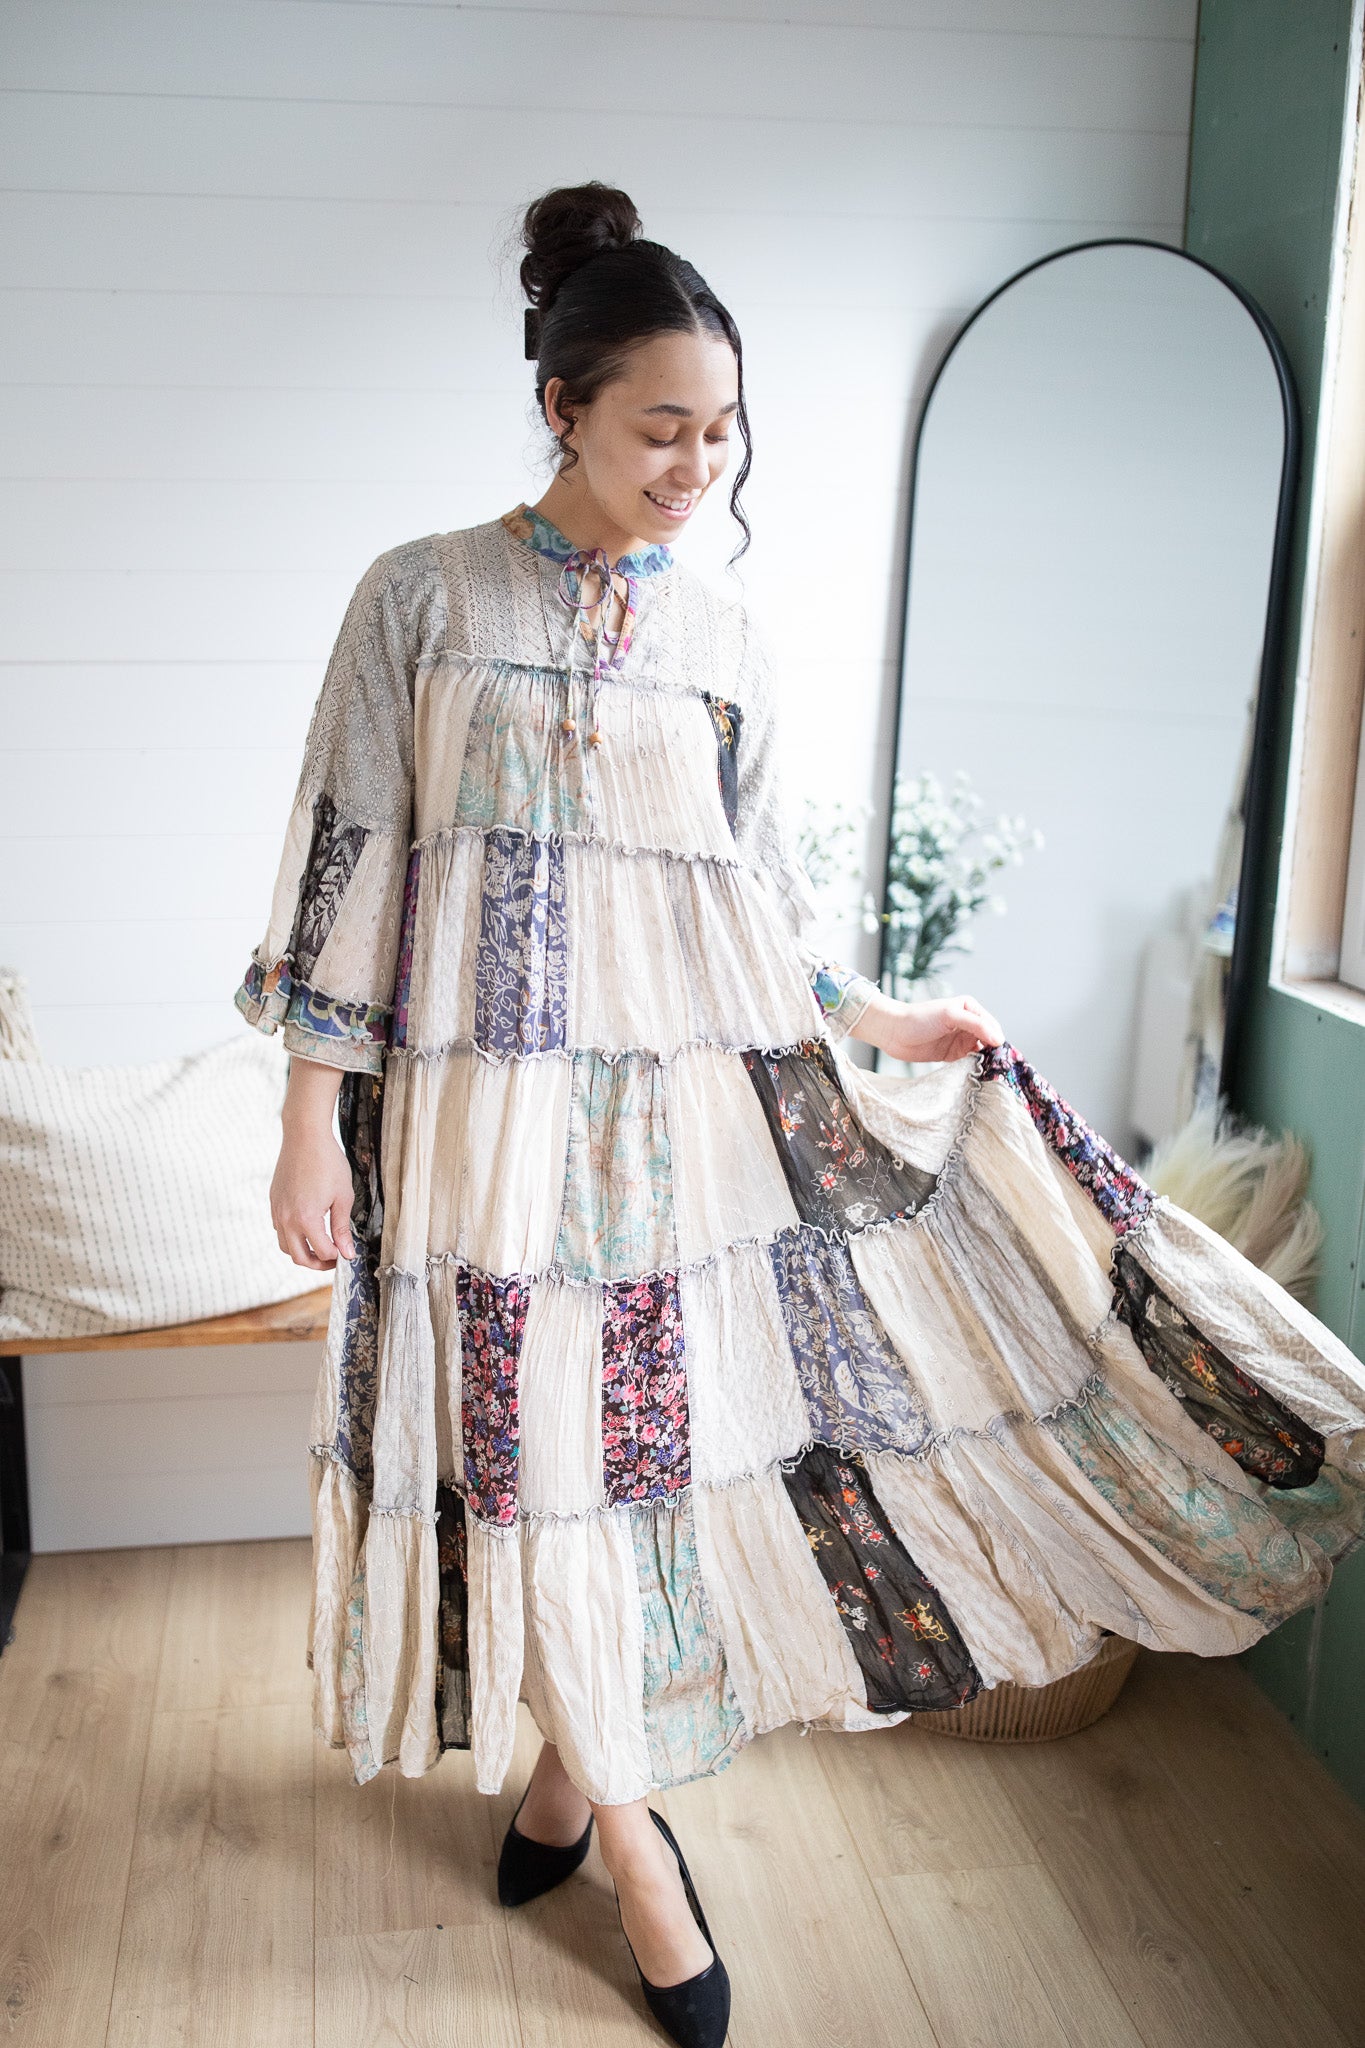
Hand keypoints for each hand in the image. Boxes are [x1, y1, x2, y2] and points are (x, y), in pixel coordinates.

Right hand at [270, 1121, 355, 1268]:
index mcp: (306, 1219)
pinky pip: (279, 1229)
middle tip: (333, 1259)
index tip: (347, 1252)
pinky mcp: (273, 1202)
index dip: (337, 1256)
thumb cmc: (328, 1163)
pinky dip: (292, 1236)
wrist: (305, 1137)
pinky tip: (307, 1227)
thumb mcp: (343, 1196)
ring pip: (286, 1246)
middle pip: (299, 1257)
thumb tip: (347, 1252)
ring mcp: (277, 1211)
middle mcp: (287, 1219)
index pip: (322, 1252)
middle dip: (318, 1264)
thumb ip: (342, 1228)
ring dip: (302, 1252)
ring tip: (320, 1246)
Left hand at [864, 992, 1004, 1065]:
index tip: (1002, 1056)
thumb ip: (976, 1025)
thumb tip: (999, 1039)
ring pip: (980, 1053)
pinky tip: (974, 1074)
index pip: (992, 1026)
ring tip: (987, 1073)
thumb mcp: (950, 1016)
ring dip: (984, 1062)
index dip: (997, 1040)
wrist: (893, 1032)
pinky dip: (973, 1067)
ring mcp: (960, 1040)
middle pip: (989, 1041)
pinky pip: (968, 1062)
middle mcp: (968, 1024)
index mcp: (970, 1009)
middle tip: (998, 1068)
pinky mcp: (952, 1055)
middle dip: (993, 1053)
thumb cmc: (919, 1018)